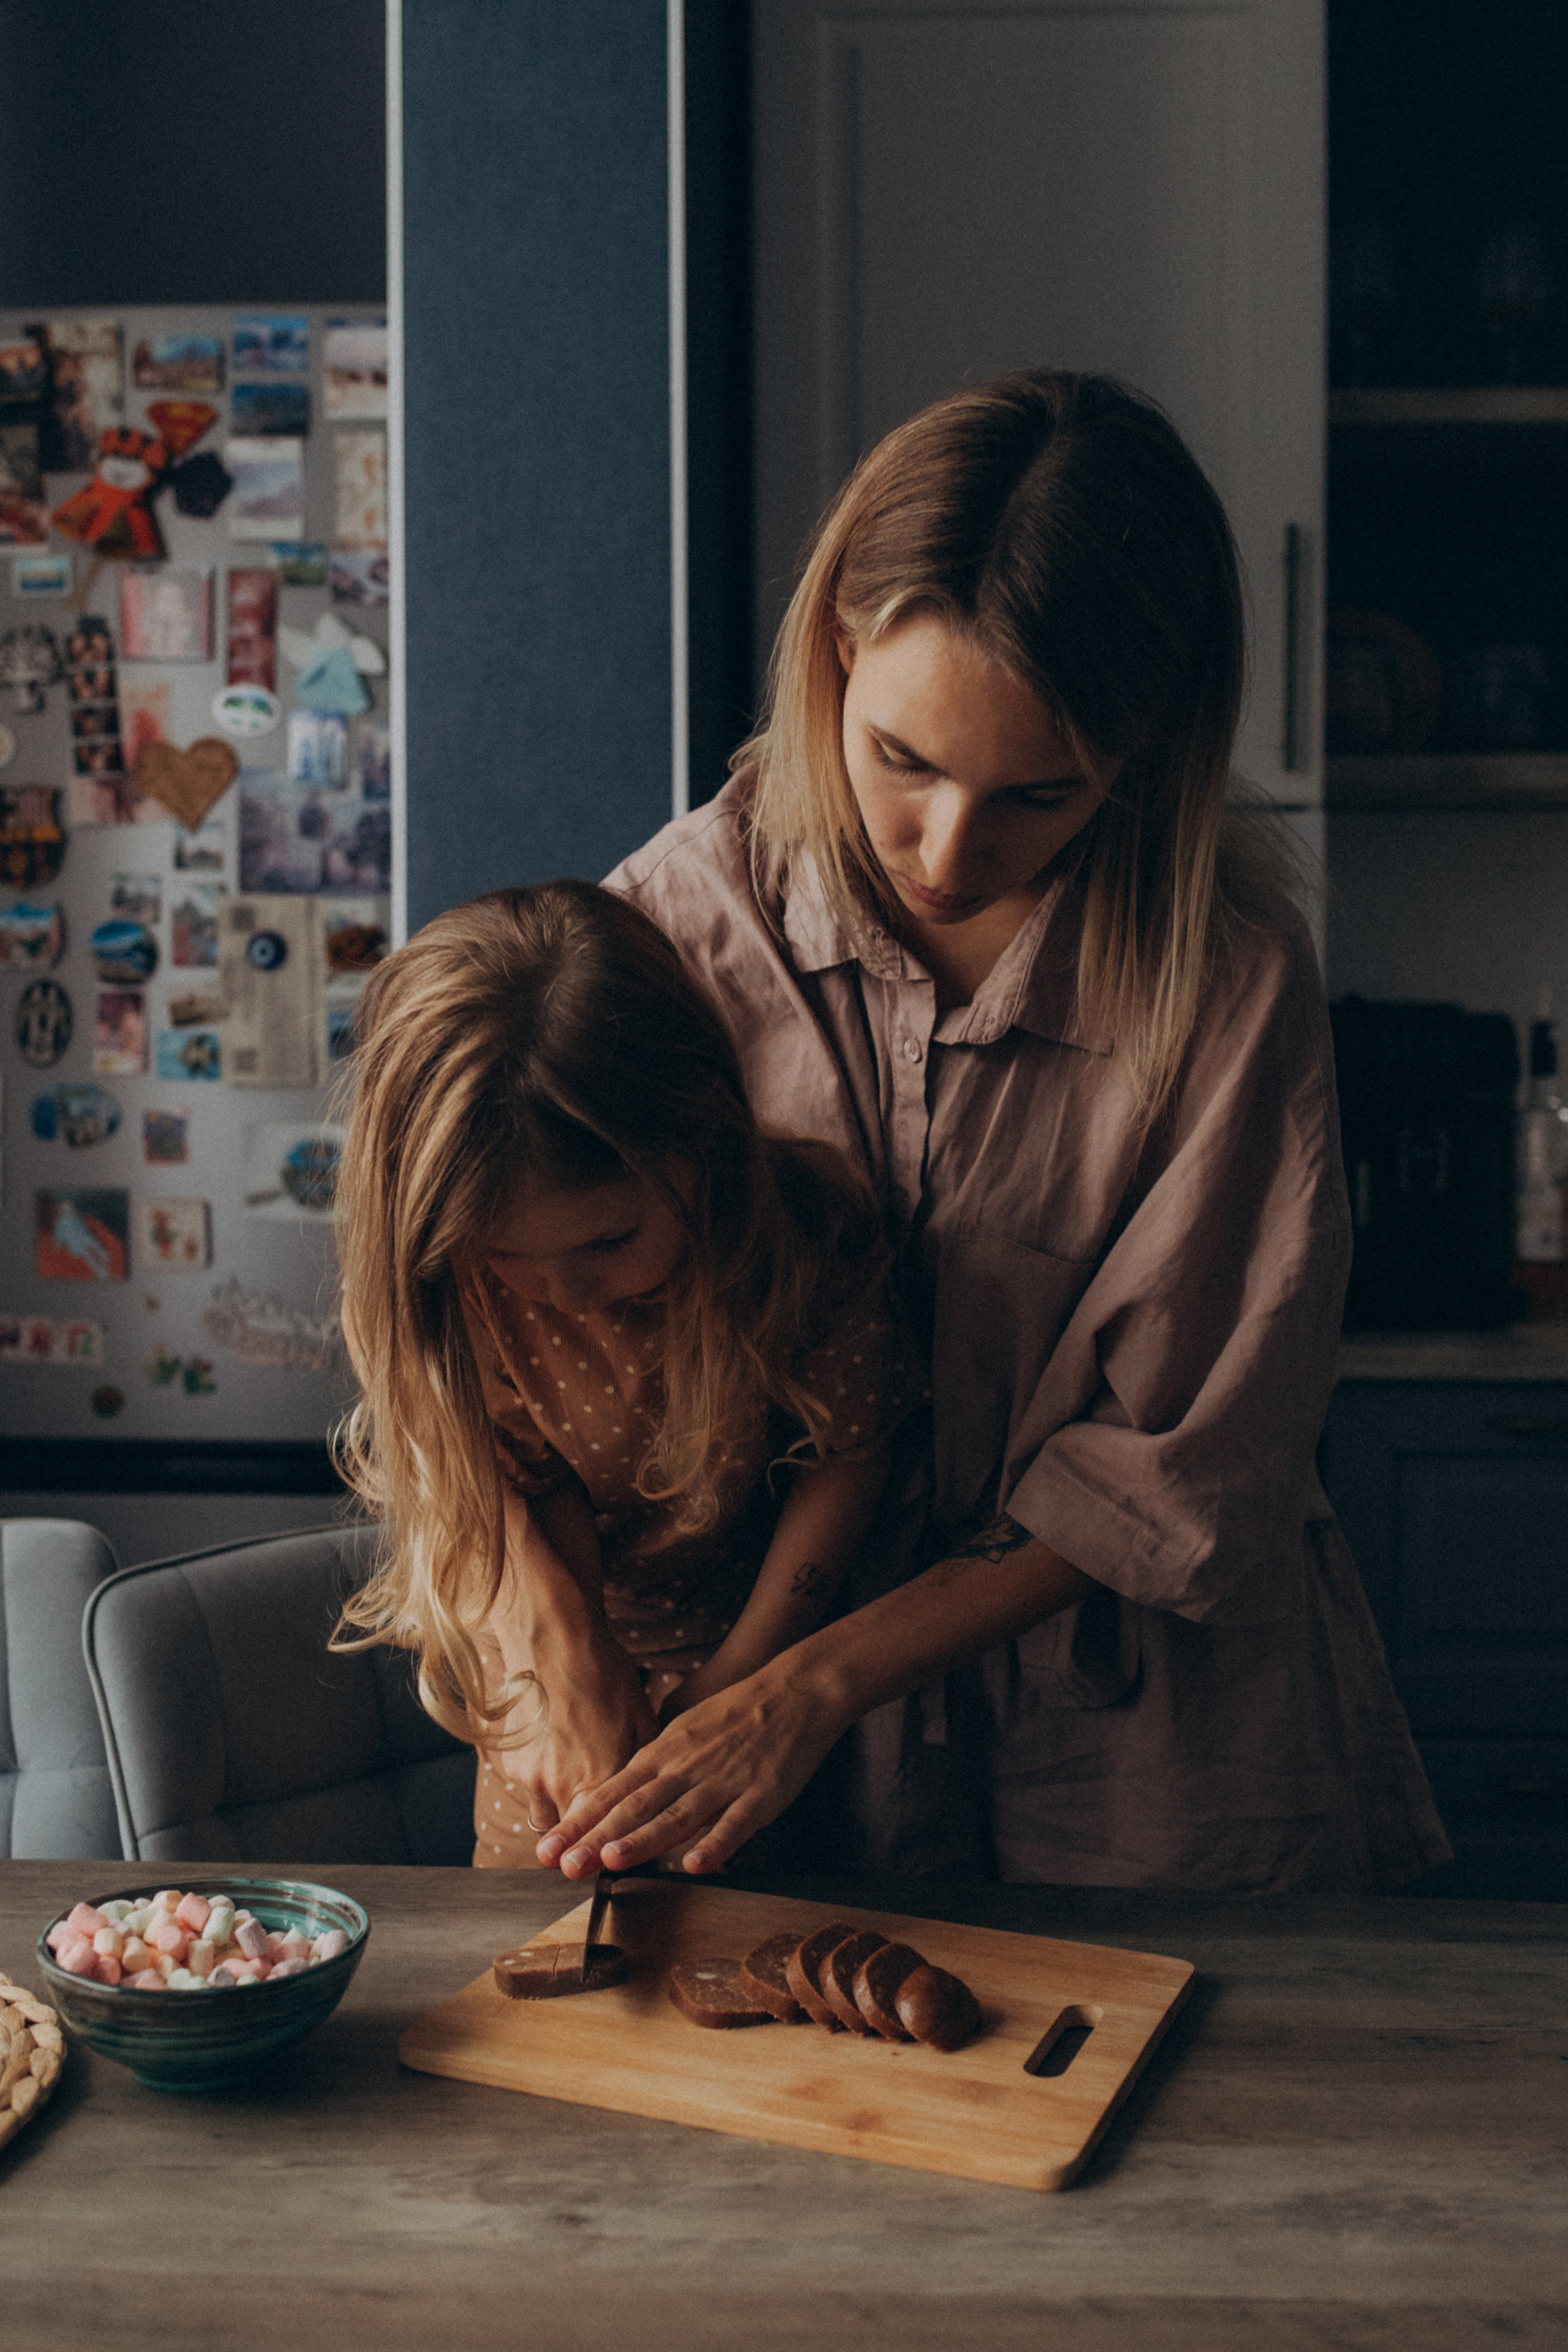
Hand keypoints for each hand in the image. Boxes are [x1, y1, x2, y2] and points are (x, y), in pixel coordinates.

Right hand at [502, 1629, 657, 1839]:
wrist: (553, 1641)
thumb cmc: (605, 1678)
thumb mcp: (641, 1725)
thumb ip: (640, 1774)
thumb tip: (648, 1804)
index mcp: (601, 1780)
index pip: (601, 1842)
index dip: (604, 1857)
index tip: (604, 1872)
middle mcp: (561, 1786)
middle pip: (567, 1840)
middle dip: (576, 1846)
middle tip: (576, 1857)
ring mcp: (529, 1776)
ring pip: (542, 1816)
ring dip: (556, 1812)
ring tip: (568, 1790)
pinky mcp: (507, 1762)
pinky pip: (525, 1787)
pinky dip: (537, 1780)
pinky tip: (550, 1752)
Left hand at [535, 1656, 849, 1877]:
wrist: (795, 1689)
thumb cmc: (738, 1712)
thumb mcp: (685, 1729)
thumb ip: (657, 1764)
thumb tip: (624, 1793)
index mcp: (665, 1753)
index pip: (612, 1792)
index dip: (578, 1822)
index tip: (546, 1848)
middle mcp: (686, 1767)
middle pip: (634, 1806)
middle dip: (595, 1838)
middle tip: (562, 1864)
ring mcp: (723, 1781)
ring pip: (677, 1815)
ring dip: (642, 1839)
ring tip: (609, 1861)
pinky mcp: (761, 1793)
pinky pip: (734, 1823)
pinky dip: (714, 1845)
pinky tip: (694, 1866)